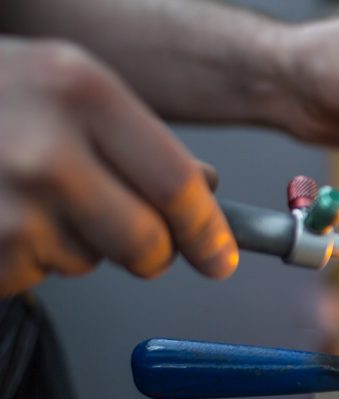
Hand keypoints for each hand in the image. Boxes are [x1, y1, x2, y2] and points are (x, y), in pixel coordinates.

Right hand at [0, 38, 237, 295]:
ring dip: (80, 243)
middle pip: (147, 242)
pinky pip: (40, 274)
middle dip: (154, 252)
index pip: (176, 185)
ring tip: (32, 194)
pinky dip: (33, 256)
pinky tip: (4, 212)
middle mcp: (47, 153)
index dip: (207, 231)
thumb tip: (205, 188)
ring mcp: (10, 210)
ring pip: (91, 261)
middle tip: (143, 240)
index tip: (221, 256)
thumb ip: (141, 139)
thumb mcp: (69, 87)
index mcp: (81, 94)